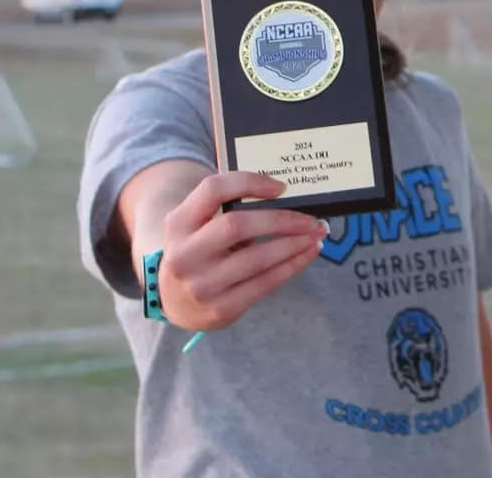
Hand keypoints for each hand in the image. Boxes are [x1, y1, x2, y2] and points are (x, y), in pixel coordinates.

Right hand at [155, 172, 326, 331]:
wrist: (175, 302)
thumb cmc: (199, 252)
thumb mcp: (197, 226)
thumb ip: (225, 208)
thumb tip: (285, 196)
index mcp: (178, 223)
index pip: (212, 190)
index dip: (248, 183)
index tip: (281, 187)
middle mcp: (185, 254)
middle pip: (237, 225)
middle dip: (281, 220)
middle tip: (311, 219)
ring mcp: (201, 285)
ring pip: (257, 258)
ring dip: (294, 244)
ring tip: (316, 235)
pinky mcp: (221, 308)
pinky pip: (265, 283)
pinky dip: (292, 266)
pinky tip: (307, 254)